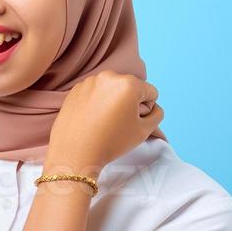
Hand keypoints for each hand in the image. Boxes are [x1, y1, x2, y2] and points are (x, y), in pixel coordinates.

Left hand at [46, 71, 162, 174]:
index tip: (132, 122)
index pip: (151, 93)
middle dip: (130, 103)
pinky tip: (91, 119)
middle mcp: (108, 76)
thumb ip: (157, 114)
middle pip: (130, 88)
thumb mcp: (144, 130)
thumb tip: (153, 107)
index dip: (147, 110)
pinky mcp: (75, 90)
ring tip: (103, 122)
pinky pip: (94, 93)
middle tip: (118, 123)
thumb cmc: (111, 142)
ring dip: (113, 101)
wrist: (75, 154)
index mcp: (129, 83)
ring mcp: (89, 82)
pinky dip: (96, 102)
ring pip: (112, 89)